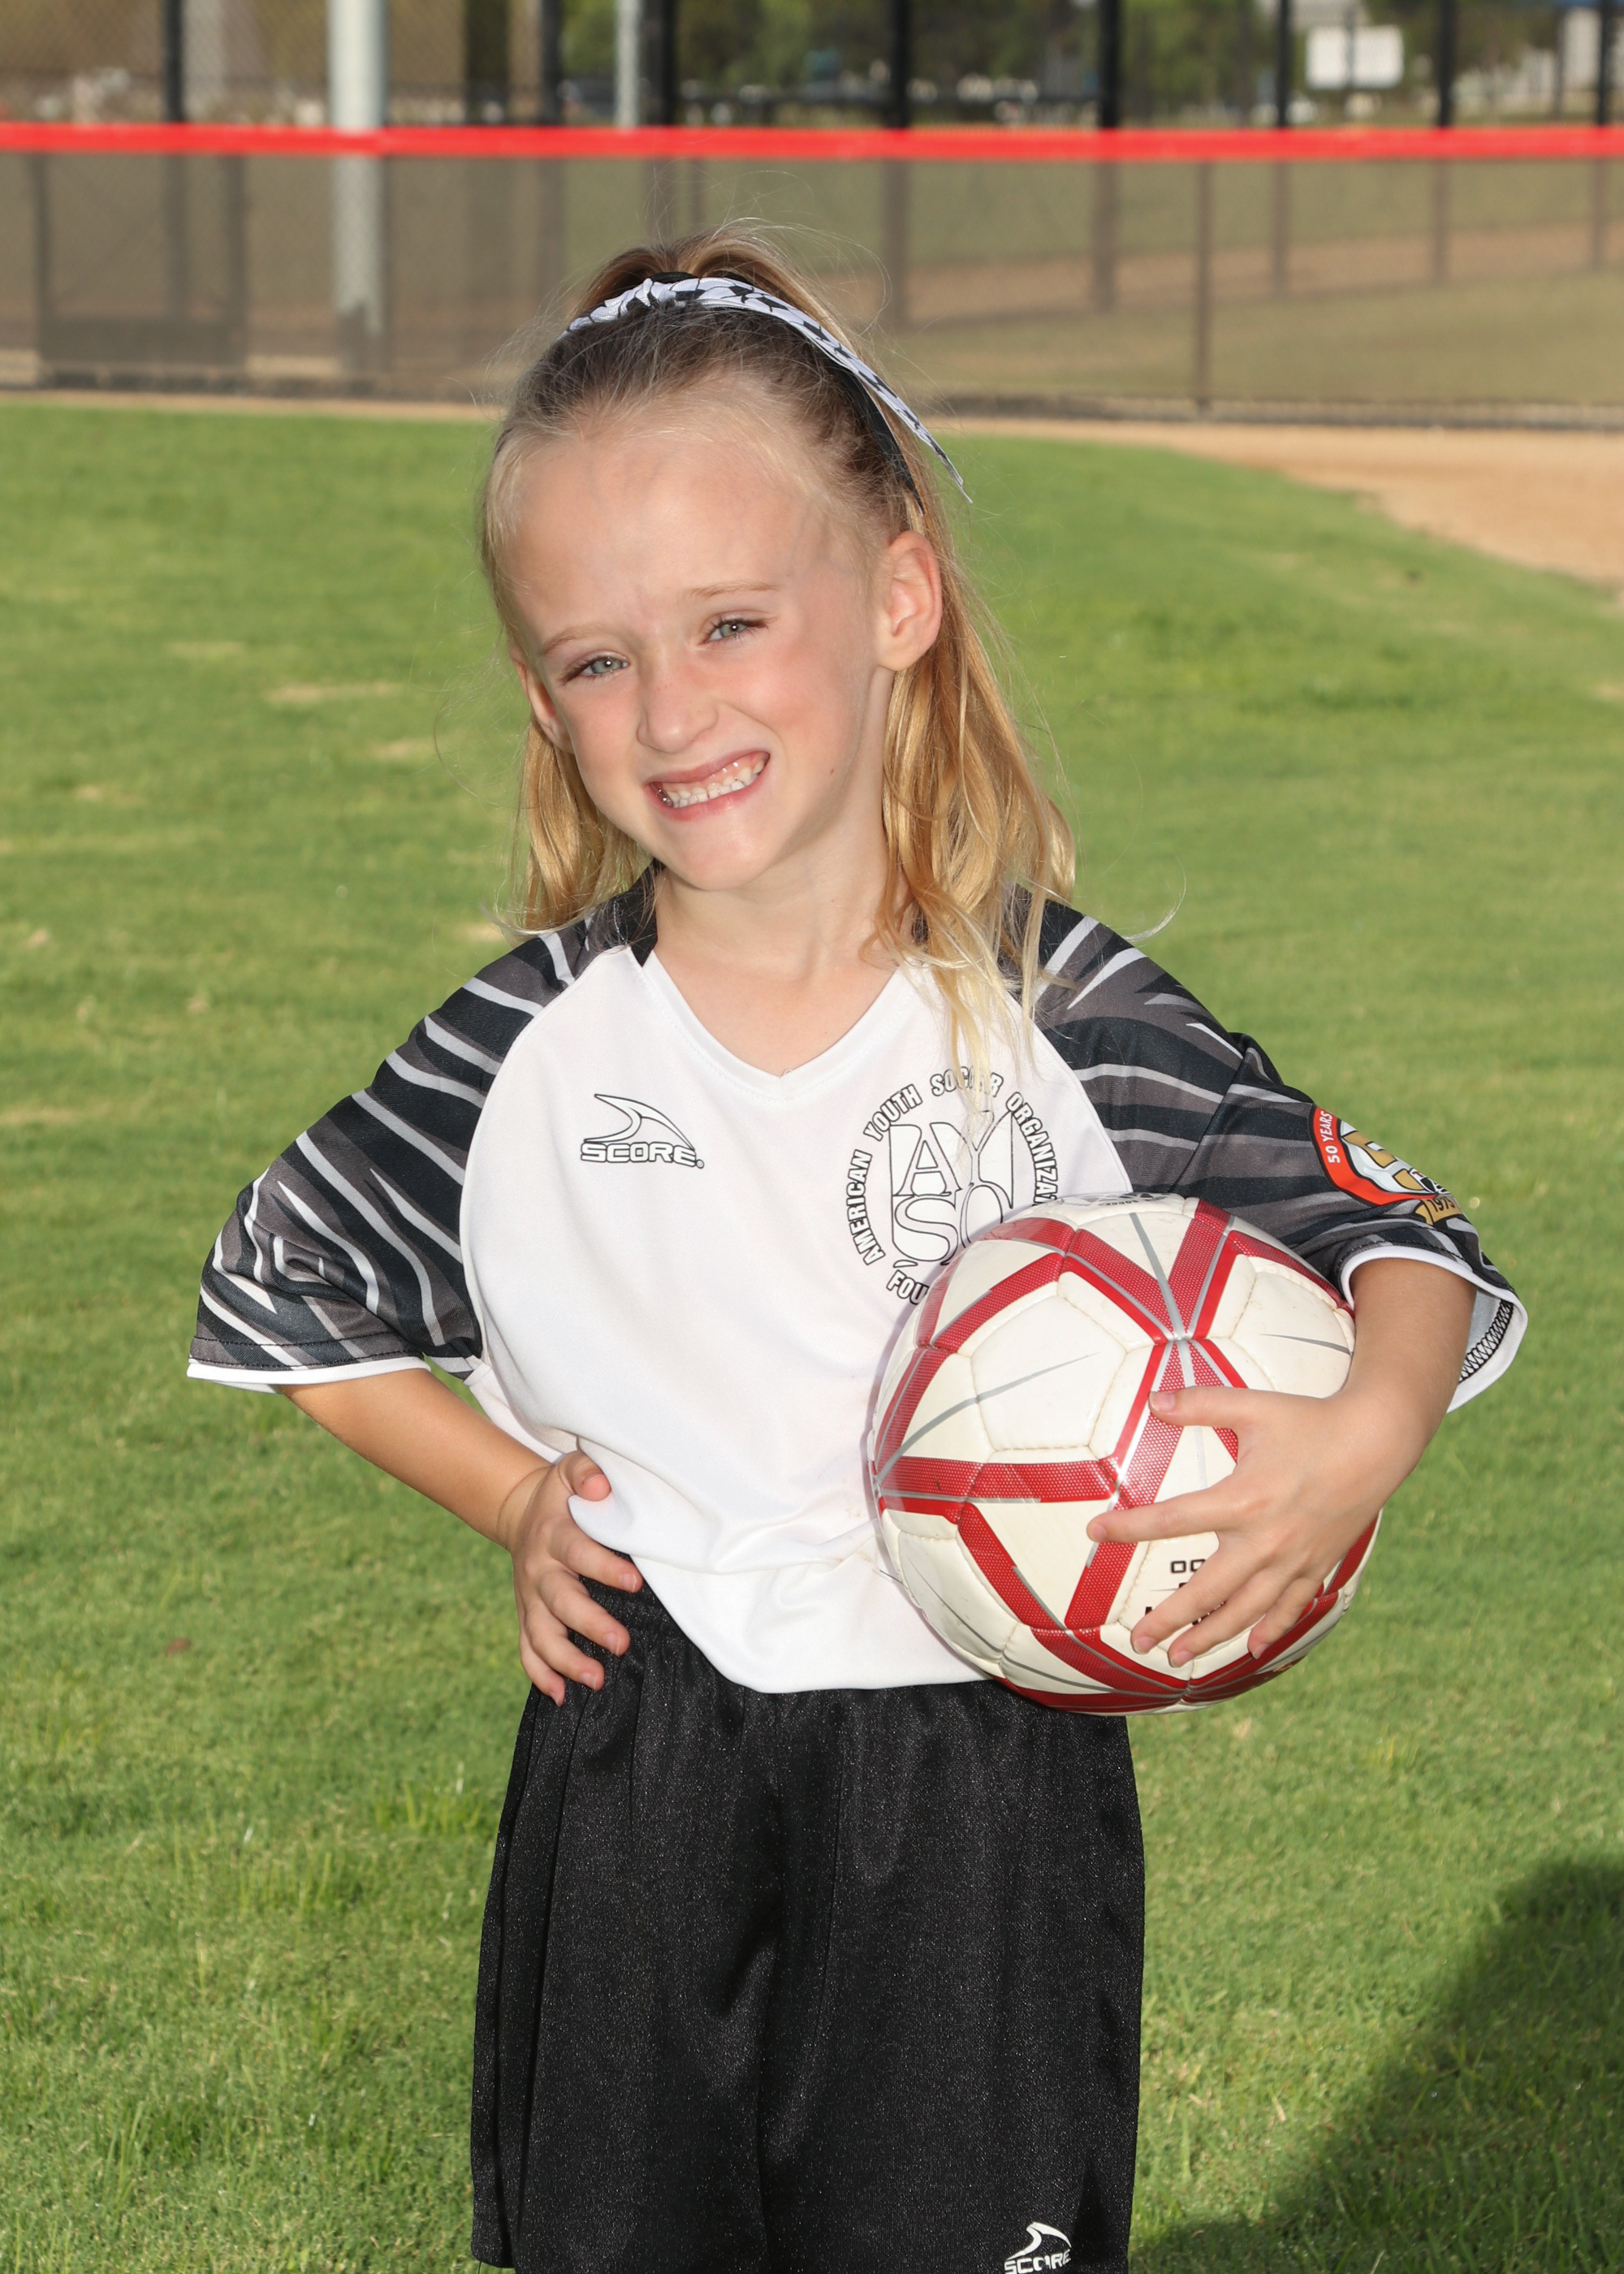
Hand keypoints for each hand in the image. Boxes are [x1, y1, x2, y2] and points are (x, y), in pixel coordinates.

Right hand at [495, 1452, 641, 1703]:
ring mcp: (530, 1598)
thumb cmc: (564, 1495)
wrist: (522, 1511)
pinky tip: (560, 1696)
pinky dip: (540, 1675)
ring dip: (566, 1661)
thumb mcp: (571, 1470)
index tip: (634, 1582)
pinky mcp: (526, 1615)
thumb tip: (600, 1486)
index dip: (604, 1568)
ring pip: (542, 1635)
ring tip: (596, 1681)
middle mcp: (539, 1570)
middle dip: (590, 1625)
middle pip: (560, 1602)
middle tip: (622, 1643)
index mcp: (554, 1534)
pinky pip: (527, 1650)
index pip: (578, 1552)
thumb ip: (587, 1472)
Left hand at [1086, 1381, 1424, 1666]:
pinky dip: (1271, 1630)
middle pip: (1207, 1589)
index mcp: (1243, 1500)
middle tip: (1138, 1640)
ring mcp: (1294, 1559)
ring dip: (1211, 1636)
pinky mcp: (1318, 1565)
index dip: (1130, 1527)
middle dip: (1169, 1617)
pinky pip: (1291, 1607)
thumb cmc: (1311, 1421)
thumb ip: (1200, 1404)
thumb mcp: (1253, 1406)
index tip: (1096, 1532)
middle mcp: (1266, 1540)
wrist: (1378, 1442)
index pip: (1173, 1520)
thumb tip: (1154, 1400)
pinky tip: (1250, 1649)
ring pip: (1246, 1610)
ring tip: (1180, 1656)